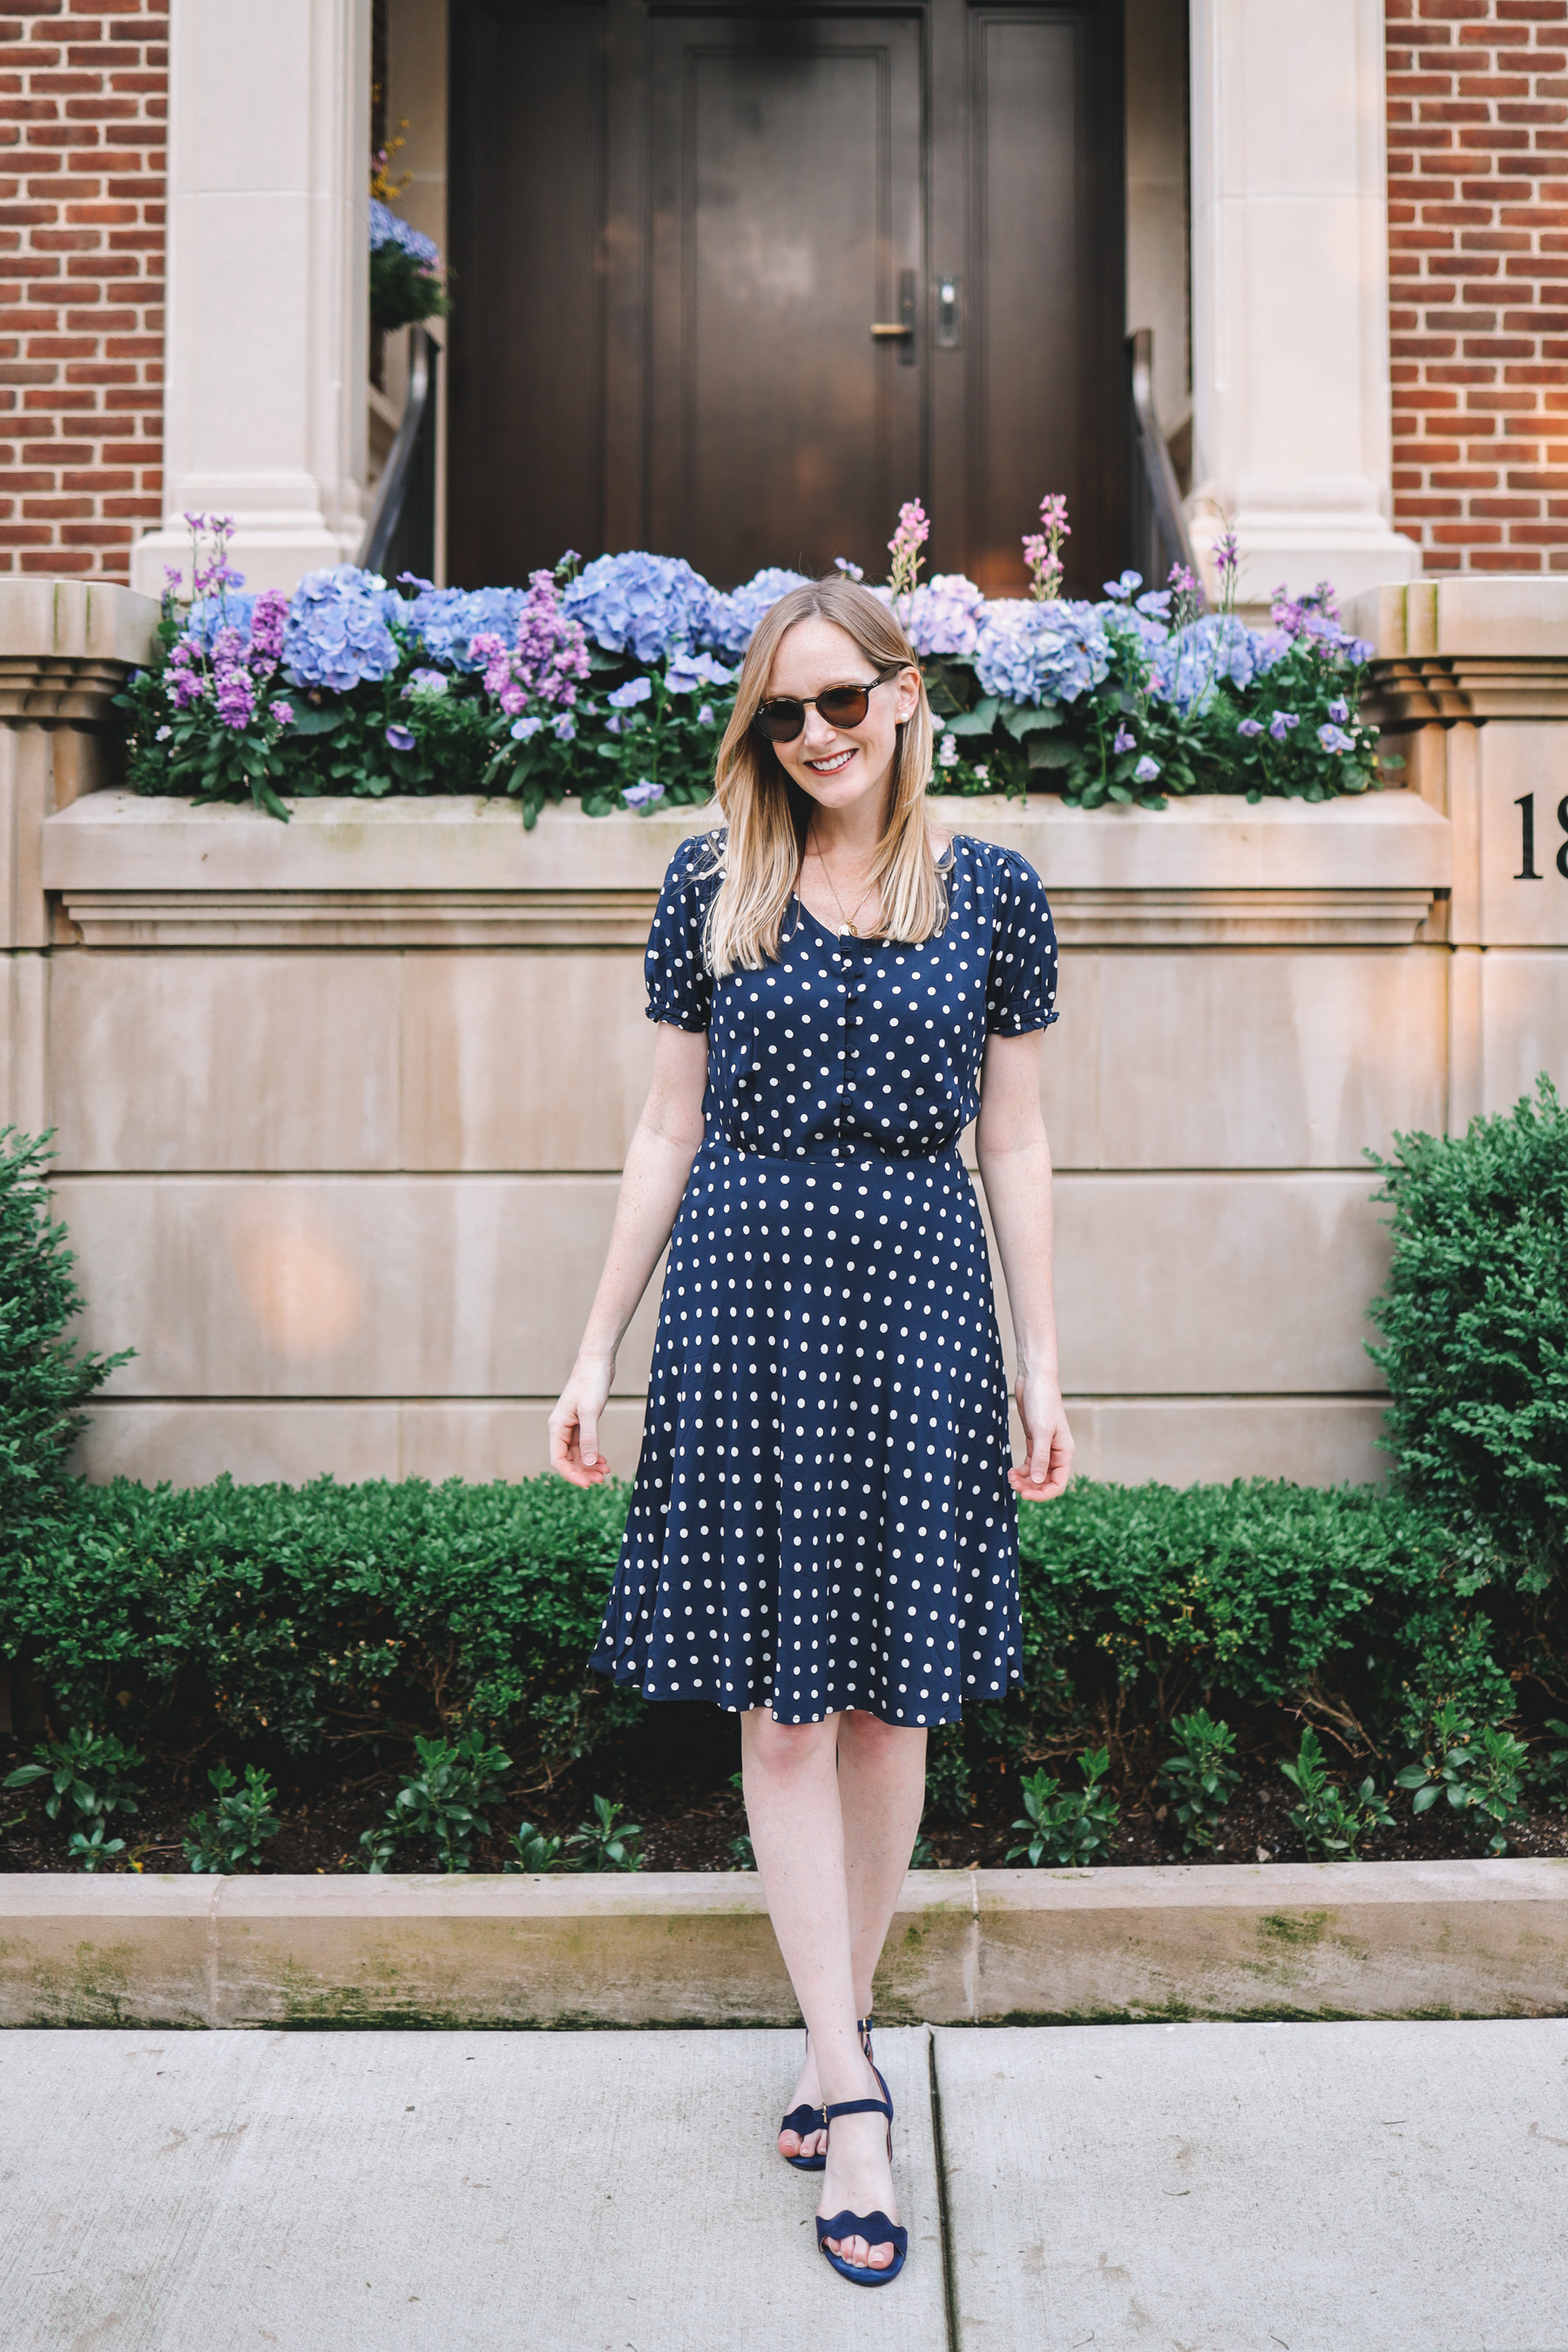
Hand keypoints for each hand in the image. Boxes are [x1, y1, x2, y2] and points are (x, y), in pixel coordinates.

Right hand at [548, 1354, 614, 1485]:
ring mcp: (571, 1426)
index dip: (571, 1474)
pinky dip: (593, 1454)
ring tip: (606, 1471)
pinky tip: (603, 1460)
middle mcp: (561, 1428)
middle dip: (583, 1471)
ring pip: (577, 1454)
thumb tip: (588, 1463)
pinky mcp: (582, 1422)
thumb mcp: (590, 1412)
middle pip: (567, 1460)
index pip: (558, 1460)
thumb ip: (589, 1438)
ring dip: (589, 1465)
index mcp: (557, 1426)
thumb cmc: (591, 1383)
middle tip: (602, 1480)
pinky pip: (584, 1445)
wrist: (597, 1362)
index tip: (587, 1484)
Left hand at [1009, 1372, 1073, 1499]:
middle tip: (1012, 1484)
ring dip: (1024, 1480)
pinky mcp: (1035, 1442)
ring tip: (1009, 1478)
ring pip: (1037, 1475)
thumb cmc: (1042, 1402)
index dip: (1043, 1494)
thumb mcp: (1041, 1431)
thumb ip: (1040, 1457)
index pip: (1058, 1484)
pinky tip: (1011, 1471)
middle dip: (1030, 1487)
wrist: (1034, 1381)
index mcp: (1065, 1453)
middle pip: (1046, 1482)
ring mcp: (1046, 1448)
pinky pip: (1030, 1464)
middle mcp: (1058, 1453)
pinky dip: (1021, 1471)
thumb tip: (1036, 1481)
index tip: (1025, 1494)